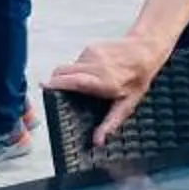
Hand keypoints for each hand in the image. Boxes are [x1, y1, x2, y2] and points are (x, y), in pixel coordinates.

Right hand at [47, 35, 163, 146]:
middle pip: (62, 72)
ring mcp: (91, 54)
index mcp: (103, 82)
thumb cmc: (138, 79)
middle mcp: (95, 66)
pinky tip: (92, 73)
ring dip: (69, 76)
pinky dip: (78, 69)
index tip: (43, 87)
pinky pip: (76, 61)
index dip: (56, 83)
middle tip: (57, 93)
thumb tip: (97, 141)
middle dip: (56, 82)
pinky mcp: (90, 48)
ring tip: (84, 85)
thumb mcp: (127, 105)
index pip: (74, 80)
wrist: (145, 50)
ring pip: (68, 67)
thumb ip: (110, 123)